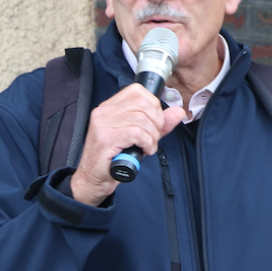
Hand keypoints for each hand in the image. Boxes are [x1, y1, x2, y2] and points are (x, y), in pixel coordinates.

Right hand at [70, 83, 184, 205]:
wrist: (93, 179)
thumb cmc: (113, 159)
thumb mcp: (140, 138)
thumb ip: (159, 124)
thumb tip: (178, 111)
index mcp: (110, 107)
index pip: (137, 91)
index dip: (154, 106)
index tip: (155, 122)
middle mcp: (104, 112)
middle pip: (143, 104)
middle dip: (156, 123)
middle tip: (153, 138)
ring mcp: (103, 124)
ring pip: (142, 119)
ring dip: (152, 136)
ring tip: (148, 146)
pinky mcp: (105, 139)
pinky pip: (136, 133)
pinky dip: (147, 143)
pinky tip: (144, 151)